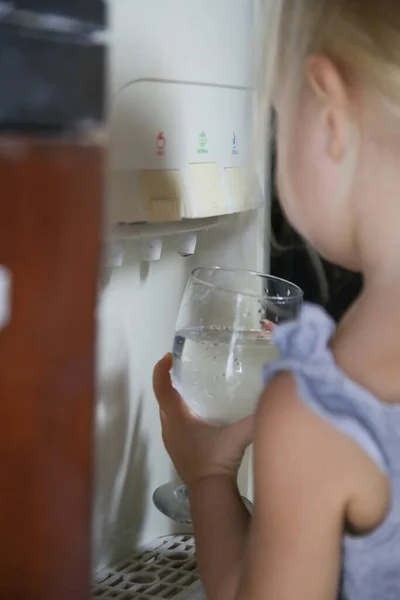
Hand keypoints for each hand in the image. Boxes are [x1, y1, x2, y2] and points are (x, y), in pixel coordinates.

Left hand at [153, 354, 253, 487]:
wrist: (209, 491)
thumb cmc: (218, 461)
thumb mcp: (238, 436)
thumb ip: (255, 418)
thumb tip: (272, 399)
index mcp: (178, 419)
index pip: (161, 389)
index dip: (161, 370)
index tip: (169, 357)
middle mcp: (169, 427)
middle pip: (162, 398)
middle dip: (168, 381)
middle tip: (183, 368)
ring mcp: (170, 439)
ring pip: (166, 411)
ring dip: (173, 398)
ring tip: (191, 386)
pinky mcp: (175, 448)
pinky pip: (172, 423)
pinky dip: (178, 412)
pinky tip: (196, 413)